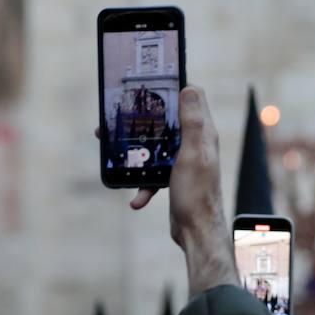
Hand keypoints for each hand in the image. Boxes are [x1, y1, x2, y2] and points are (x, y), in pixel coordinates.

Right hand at [105, 87, 235, 294]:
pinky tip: (135, 198)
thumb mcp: (193, 154)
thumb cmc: (197, 193)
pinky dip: (143, 184)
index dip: (173, 87)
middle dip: (142, 120)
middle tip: (117, 118)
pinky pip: (154, 174)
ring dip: (135, 151)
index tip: (150, 83)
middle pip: (166, 122)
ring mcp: (185, 161)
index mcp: (203, 133)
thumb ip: (192, 123)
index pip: (192, 98)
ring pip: (156, 147)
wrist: (197, 232)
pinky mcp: (175, 178)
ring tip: (111, 151)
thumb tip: (189, 88)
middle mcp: (196, 144)